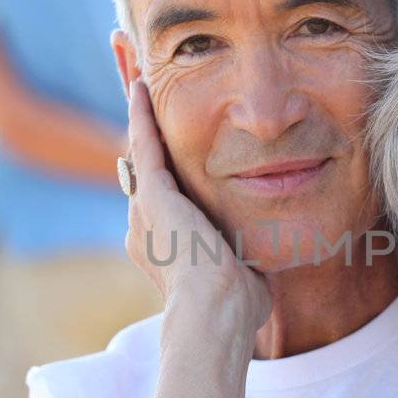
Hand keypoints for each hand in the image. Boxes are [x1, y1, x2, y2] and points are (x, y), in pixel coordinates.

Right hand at [122, 80, 270, 334]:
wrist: (216, 312)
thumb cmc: (235, 308)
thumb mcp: (239, 277)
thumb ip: (242, 260)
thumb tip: (260, 261)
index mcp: (162, 248)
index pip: (163, 203)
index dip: (165, 179)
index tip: (171, 159)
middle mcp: (144, 227)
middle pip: (144, 173)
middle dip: (145, 140)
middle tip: (143, 104)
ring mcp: (144, 211)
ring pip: (139, 152)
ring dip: (138, 117)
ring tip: (137, 85)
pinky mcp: (152, 195)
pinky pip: (144, 144)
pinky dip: (142, 114)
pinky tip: (143, 86)